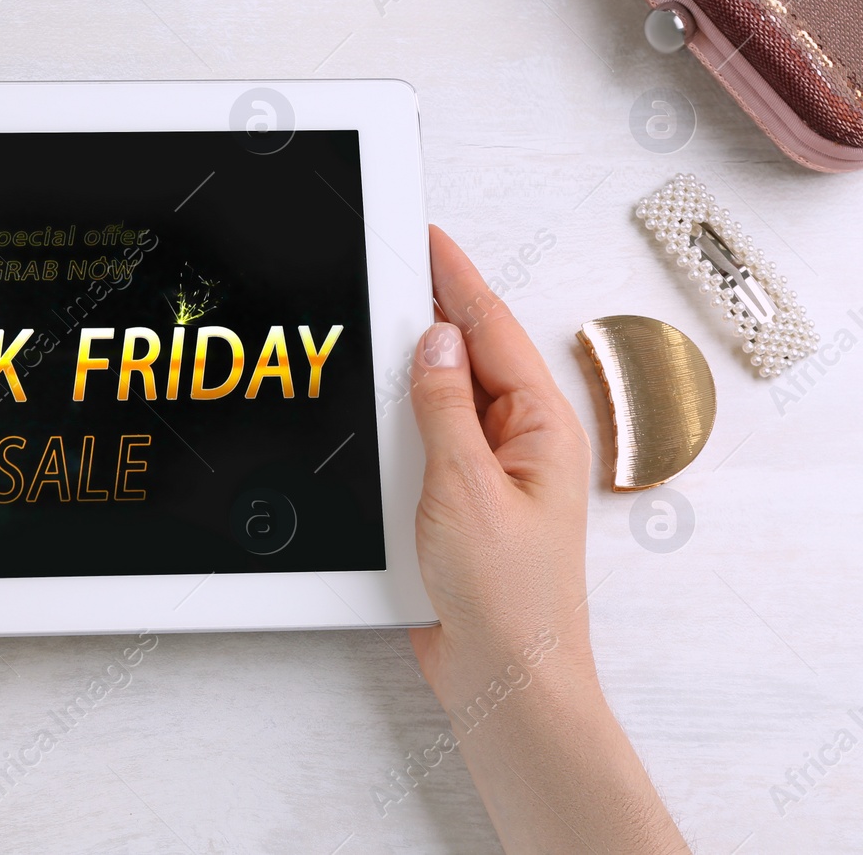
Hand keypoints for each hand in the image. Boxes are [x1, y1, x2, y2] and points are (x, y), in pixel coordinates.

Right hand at [406, 226, 688, 853]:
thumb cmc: (507, 600)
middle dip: (431, 310)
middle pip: (470, 356)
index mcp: (541, 429)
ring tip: (375, 322)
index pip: (491, 331)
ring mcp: (492, 473)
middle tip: (390, 264)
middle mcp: (521, 443)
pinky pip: (430, 439)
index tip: (426, 237)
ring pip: (445, 397)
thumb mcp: (466, 489)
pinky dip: (402, 416)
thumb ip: (444, 408)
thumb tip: (435, 341)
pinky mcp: (462, 502)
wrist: (504, 678)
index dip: (456, 279)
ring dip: (412, 367)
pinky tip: (376, 405)